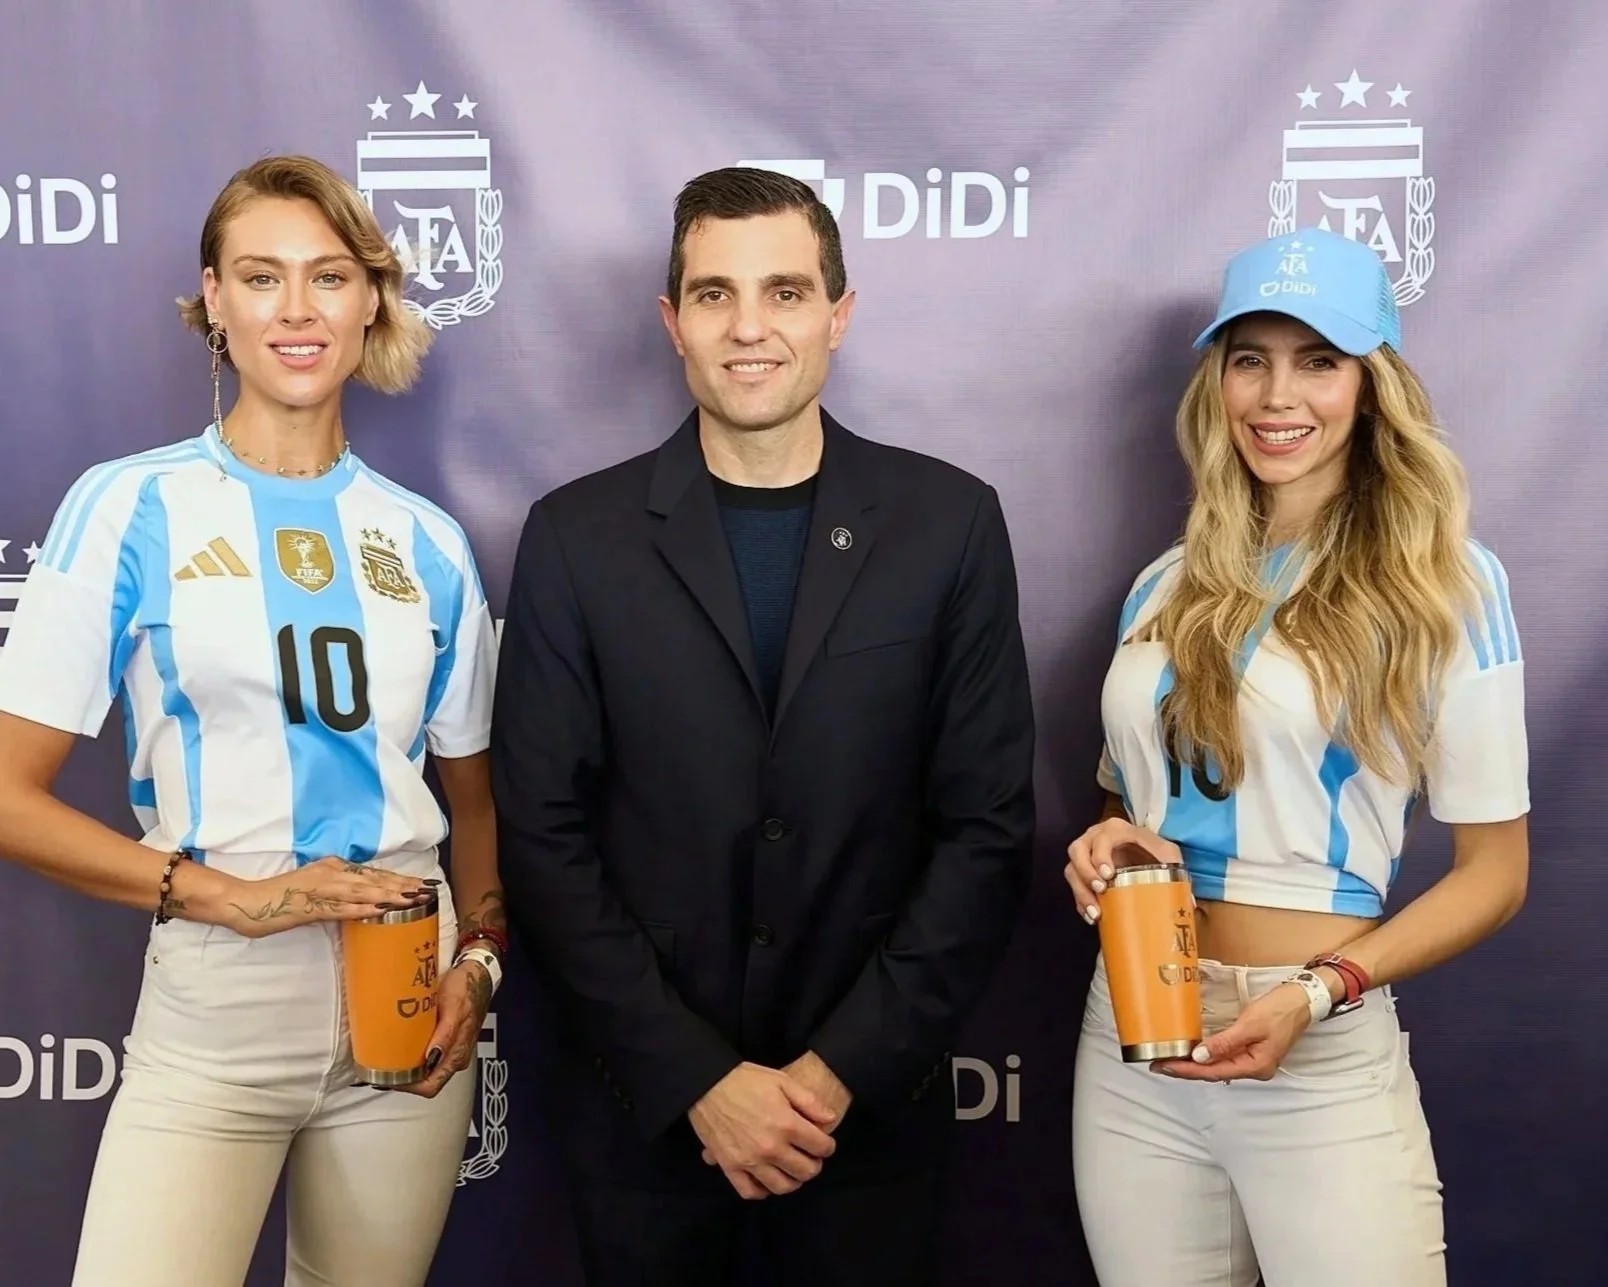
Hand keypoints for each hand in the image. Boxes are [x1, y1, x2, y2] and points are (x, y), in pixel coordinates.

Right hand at [215, 858, 435, 937]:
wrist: (247, 901)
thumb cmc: (282, 898)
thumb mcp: (317, 891)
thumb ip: (340, 894)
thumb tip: (365, 901)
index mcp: (334, 868)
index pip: (374, 874)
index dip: (400, 879)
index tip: (424, 884)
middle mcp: (331, 873)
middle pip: (374, 879)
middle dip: (404, 885)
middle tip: (429, 890)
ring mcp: (321, 887)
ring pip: (363, 890)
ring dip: (390, 894)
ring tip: (414, 898)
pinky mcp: (311, 904)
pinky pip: (342, 907)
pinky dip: (363, 907)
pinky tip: (381, 909)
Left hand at [392, 957, 494, 1097]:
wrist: (477, 976)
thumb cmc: (466, 990)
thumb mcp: (454, 1008)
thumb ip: (446, 1034)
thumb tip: (432, 1057)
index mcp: (457, 1055)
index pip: (429, 1086)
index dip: (408, 1087)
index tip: (387, 1077)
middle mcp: (453, 1057)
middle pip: (424, 1081)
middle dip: (402, 1078)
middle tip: (381, 1067)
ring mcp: (448, 1050)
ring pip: (423, 1070)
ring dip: (405, 1067)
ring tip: (386, 1057)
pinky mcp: (443, 1041)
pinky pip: (425, 1056)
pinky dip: (410, 1055)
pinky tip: (399, 1045)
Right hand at [688, 1062, 838, 1199]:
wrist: (707, 1083)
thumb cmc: (746, 1080)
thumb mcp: (782, 1081)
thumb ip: (810, 1102)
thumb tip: (830, 1119)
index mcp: (786, 1124)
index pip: (821, 1147)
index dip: (828, 1146)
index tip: (824, 1144)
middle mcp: (770, 1148)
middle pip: (805, 1171)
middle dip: (814, 1165)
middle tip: (811, 1157)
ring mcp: (749, 1161)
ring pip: (782, 1186)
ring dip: (793, 1181)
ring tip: (792, 1169)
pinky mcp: (730, 1166)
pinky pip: (750, 1191)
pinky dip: (762, 1191)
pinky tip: (768, 1179)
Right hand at [1064, 818, 1183, 924]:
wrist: (1141, 855)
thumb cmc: (1153, 853)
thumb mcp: (1167, 855)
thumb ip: (1176, 870)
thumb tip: (1188, 904)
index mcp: (1116, 830)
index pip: (1102, 837)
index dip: (1100, 854)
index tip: (1108, 875)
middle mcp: (1095, 838)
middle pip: (1077, 850)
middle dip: (1085, 872)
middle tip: (1100, 890)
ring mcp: (1085, 855)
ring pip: (1071, 869)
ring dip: (1080, 891)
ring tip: (1095, 912)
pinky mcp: (1082, 873)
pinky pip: (1073, 887)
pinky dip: (1080, 903)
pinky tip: (1092, 917)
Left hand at [1151, 980, 1314, 1081]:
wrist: (1302, 999)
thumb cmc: (1280, 1010)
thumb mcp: (1250, 1024)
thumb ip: (1224, 1043)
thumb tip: (1199, 1057)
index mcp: (1256, 1066)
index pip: (1213, 1072)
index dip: (1186, 1070)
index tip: (1164, 1066)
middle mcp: (1253, 1068)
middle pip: (1213, 1073)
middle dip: (1186, 1069)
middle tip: (1159, 1065)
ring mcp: (1253, 1060)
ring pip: (1217, 1066)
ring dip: (1194, 1064)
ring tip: (1170, 1060)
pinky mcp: (1250, 1050)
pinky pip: (1224, 1057)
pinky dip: (1206, 1056)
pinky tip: (1193, 1053)